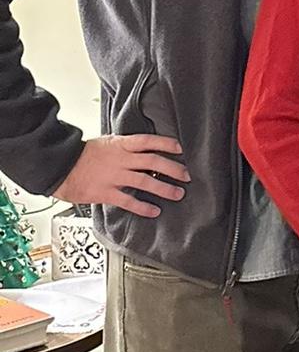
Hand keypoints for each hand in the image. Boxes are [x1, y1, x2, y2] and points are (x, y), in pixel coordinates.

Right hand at [54, 135, 189, 217]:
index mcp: (121, 145)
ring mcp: (114, 176)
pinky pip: (129, 201)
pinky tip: (154, 210)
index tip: (180, 149)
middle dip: (173, 169)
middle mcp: (121, 159)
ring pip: (145, 181)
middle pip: (153, 162)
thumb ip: (125, 147)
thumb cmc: (82, 155)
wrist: (59, 167)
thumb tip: (143, 149)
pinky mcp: (105, 193)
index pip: (149, 141)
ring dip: (164, 188)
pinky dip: (143, 207)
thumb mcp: (106, 142)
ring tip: (178, 193)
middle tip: (186, 175)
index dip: (166, 144)